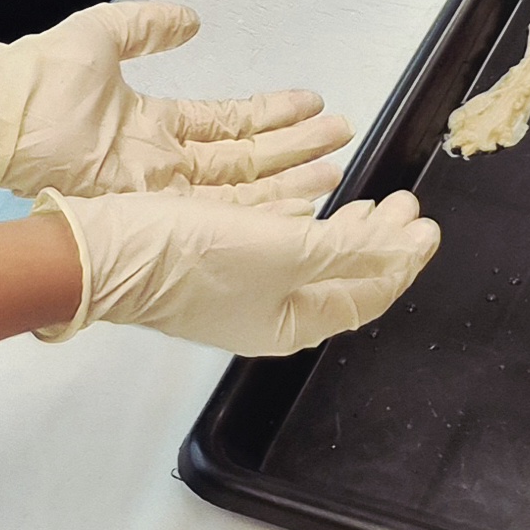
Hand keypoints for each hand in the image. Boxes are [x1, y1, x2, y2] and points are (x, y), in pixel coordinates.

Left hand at [0, 2, 350, 200]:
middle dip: (297, 147)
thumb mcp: (100, 35)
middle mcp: (165, 162)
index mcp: (155, 123)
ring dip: (289, 180)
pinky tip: (295, 206)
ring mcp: (162, 191)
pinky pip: (217, 214)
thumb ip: (146, 26)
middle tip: (341, 135)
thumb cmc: (42, 80)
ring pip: (242, 190)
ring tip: (334, 171)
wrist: (7, 117)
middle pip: (247, 158)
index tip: (311, 102)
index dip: (272, 113)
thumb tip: (190, 20)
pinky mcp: (155, 211)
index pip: (229, 122)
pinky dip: (259, 211)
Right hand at [37, 186, 438, 352]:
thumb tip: (407, 247)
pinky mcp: (218, 263)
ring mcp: (244, 291)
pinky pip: (283, 247)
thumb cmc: (188, 258)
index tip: (426, 227)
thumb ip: (352, 249)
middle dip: (381, 242)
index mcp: (292, 324)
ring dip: (349, 229)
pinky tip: (315, 204)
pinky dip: (308, 224)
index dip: (403, 261)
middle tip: (406, 206)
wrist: (102, 253)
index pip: (368, 296)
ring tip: (374, 204)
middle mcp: (271, 315)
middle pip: (345, 277)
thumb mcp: (287, 250)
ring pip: (316, 260)